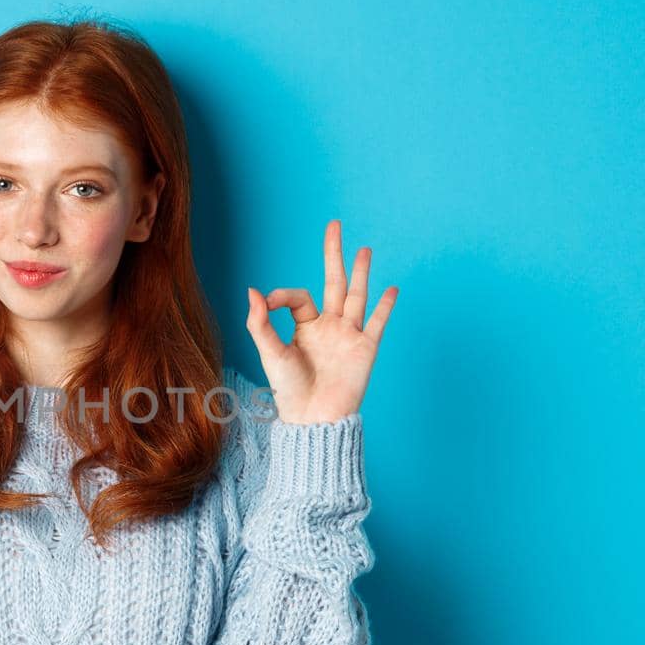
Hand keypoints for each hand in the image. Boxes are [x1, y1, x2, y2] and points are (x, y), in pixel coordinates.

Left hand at [245, 219, 397, 423]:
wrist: (313, 419)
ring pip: (356, 296)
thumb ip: (260, 322)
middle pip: (333, 282)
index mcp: (304, 327)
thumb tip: (252, 290)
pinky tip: (391, 289)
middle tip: (334, 225)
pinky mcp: (365, 349)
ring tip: (364, 249)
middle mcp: (328, 326)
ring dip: (361, 272)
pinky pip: (377, 323)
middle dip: (333, 254)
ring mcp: (348, 335)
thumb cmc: (288, 390)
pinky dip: (385, 307)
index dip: (283, 295)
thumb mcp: (269, 353)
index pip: (299, 297)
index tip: (269, 302)